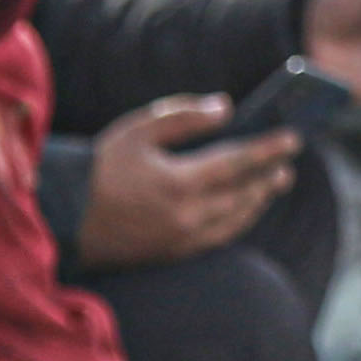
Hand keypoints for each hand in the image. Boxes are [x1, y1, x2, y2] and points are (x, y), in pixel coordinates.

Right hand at [69, 97, 291, 269]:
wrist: (67, 216)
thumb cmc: (102, 166)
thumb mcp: (138, 129)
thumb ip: (184, 116)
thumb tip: (225, 108)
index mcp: (180, 182)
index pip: (238, 163)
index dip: (268, 149)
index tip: (293, 138)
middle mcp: (188, 215)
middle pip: (243, 195)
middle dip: (269, 177)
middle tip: (288, 163)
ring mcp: (183, 238)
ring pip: (235, 220)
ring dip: (258, 201)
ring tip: (273, 185)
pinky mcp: (175, 252)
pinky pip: (219, 237)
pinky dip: (238, 221)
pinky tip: (243, 209)